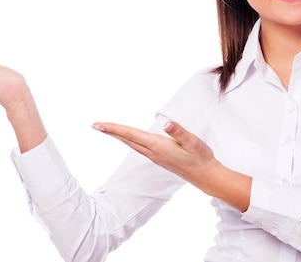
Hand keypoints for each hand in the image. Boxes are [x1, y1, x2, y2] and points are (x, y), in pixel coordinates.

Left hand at [93, 121, 251, 210]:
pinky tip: (127, 137)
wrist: (206, 176)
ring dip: (118, 135)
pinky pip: (138, 146)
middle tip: (94, 124)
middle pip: (127, 140)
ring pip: (131, 144)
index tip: (99, 124)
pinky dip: (128, 140)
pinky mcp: (159, 158)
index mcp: (158, 146)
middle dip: (110, 131)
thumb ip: (179, 132)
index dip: (114, 128)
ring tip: (106, 129)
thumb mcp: (193, 142)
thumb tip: (167, 124)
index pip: (131, 134)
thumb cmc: (201, 157)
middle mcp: (153, 152)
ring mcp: (155, 156)